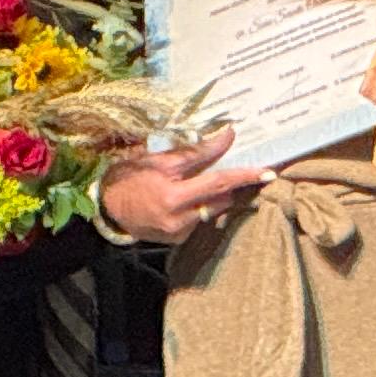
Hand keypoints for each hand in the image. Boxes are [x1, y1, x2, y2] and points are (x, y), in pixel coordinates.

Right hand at [97, 131, 267, 244]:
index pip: (218, 180)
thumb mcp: (159, 159)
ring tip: (198, 182)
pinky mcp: (179, 239)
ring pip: (213, 209)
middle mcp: (178, 217)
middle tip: (249, 171)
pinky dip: (200, 207)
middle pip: (221, 197)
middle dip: (234, 183)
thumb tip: (226, 136)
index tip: (268, 170)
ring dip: (214, 194)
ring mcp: (180, 231)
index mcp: (173, 194)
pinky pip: (201, 219)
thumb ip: (194, 151)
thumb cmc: (130, 176)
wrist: (108, 208)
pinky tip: (185, 199)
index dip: (244, 174)